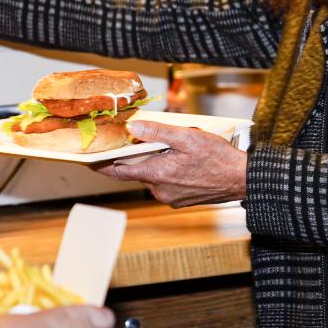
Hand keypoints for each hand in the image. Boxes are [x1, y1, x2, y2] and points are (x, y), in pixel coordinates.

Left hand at [91, 120, 247, 206]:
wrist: (242, 181)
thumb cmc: (218, 159)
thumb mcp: (187, 137)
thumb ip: (158, 131)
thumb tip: (133, 127)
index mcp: (157, 174)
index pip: (117, 171)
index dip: (99, 164)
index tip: (86, 158)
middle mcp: (159, 189)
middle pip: (136, 170)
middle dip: (136, 155)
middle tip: (140, 138)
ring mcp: (169, 197)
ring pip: (152, 176)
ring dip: (155, 162)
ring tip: (172, 148)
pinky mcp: (179, 200)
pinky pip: (164, 183)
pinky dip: (166, 171)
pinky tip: (181, 161)